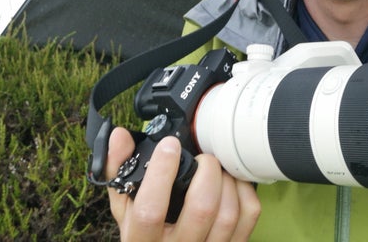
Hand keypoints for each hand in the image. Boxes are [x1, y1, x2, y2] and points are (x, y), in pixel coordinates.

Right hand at [107, 127, 260, 240]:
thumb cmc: (146, 231)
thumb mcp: (125, 208)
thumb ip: (119, 170)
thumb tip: (120, 136)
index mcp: (142, 240)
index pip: (149, 211)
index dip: (161, 173)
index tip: (169, 146)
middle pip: (201, 208)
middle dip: (206, 170)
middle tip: (202, 158)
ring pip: (228, 213)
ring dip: (227, 180)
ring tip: (216, 170)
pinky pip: (248, 216)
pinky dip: (244, 190)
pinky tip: (232, 182)